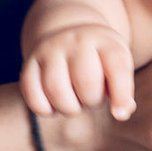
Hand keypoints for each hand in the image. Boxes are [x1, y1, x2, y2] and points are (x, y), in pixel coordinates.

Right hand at [19, 23, 135, 121]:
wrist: (64, 36)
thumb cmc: (98, 60)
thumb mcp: (117, 65)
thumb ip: (123, 89)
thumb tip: (121, 113)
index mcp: (104, 40)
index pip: (117, 66)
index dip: (121, 94)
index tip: (120, 114)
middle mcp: (75, 40)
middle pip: (87, 82)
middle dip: (92, 101)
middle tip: (91, 98)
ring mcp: (49, 50)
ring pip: (57, 90)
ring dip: (69, 108)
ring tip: (74, 102)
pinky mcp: (28, 65)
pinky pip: (33, 97)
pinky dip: (45, 109)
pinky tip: (54, 104)